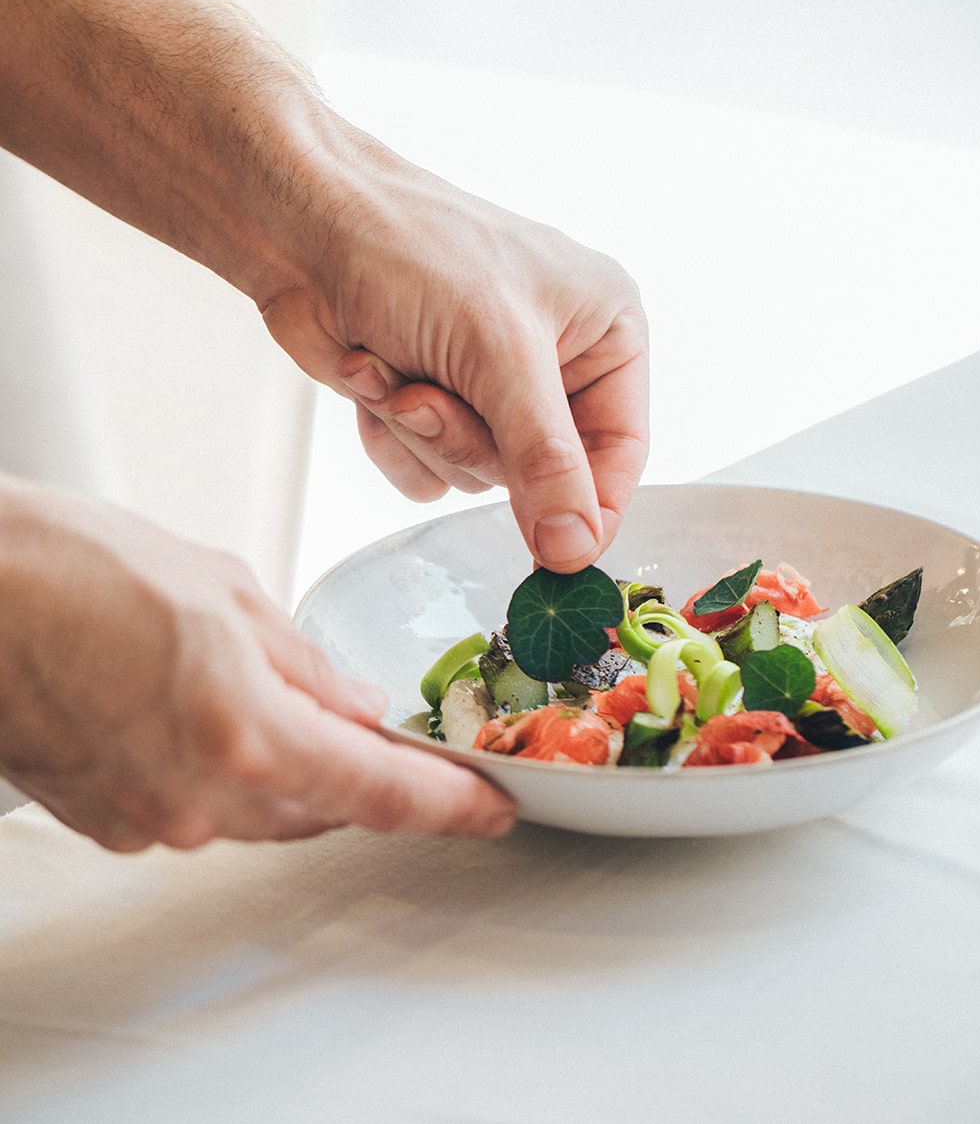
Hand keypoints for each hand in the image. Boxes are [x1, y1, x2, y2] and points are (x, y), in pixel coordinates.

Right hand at [0, 478, 514, 850]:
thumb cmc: (75, 568)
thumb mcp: (225, 589)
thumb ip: (303, 662)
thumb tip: (353, 704)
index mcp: (248, 735)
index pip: (380, 791)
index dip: (448, 804)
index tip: (491, 808)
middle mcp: (201, 800)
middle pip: (322, 806)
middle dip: (359, 769)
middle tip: (381, 727)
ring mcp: (149, 821)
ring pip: (260, 811)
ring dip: (289, 768)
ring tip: (268, 692)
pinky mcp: (107, 823)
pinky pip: (197, 809)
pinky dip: (222, 770)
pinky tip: (201, 709)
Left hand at [262, 132, 648, 572]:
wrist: (305, 226)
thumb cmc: (415, 250)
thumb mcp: (500, 353)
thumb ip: (544, 459)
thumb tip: (575, 549)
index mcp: (604, 330)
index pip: (621, 451)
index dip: (590, 507)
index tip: (560, 558)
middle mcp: (554, 362)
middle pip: (539, 474)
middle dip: (471, 439)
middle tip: (429, 396)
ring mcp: (489, 386)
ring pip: (474, 476)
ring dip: (423, 432)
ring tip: (395, 369)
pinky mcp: (431, 403)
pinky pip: (425, 473)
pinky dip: (391, 436)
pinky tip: (372, 374)